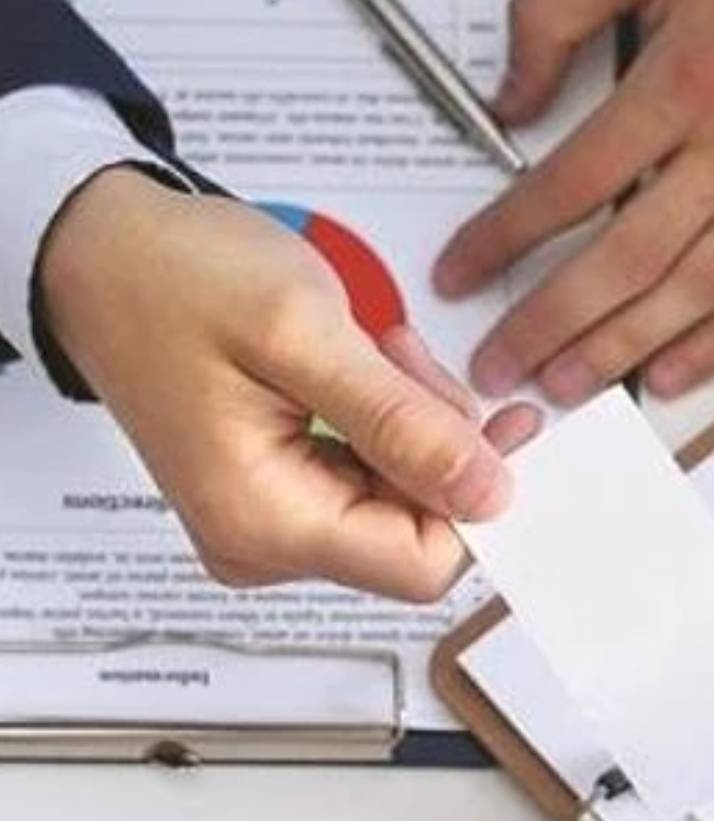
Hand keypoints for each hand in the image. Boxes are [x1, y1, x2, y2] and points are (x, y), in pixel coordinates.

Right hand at [39, 168, 539, 600]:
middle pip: (414, 533)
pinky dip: (390, 427)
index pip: (420, 566)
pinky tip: (365, 373)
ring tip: (376, 354)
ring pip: (400, 503)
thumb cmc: (175, 279)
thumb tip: (487, 494)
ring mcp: (270, 525)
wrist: (106, 255)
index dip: (474, 500)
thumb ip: (402, 423)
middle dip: (439, 447)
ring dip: (414, 427)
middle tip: (408, 363)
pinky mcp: (280, 497)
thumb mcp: (303, 333)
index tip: (500, 429)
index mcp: (265, 522)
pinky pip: (372, 482)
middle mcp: (264, 544)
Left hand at [434, 0, 713, 405]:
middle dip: (553, 324)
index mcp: (688, 80)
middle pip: (627, 262)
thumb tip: (510, 99)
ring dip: (625, 350)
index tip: (461, 275)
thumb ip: (563, 15)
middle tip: (504, 369)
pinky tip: (671, 375)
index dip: (505, 238)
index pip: (572, 184)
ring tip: (568, 385)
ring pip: (696, 294)